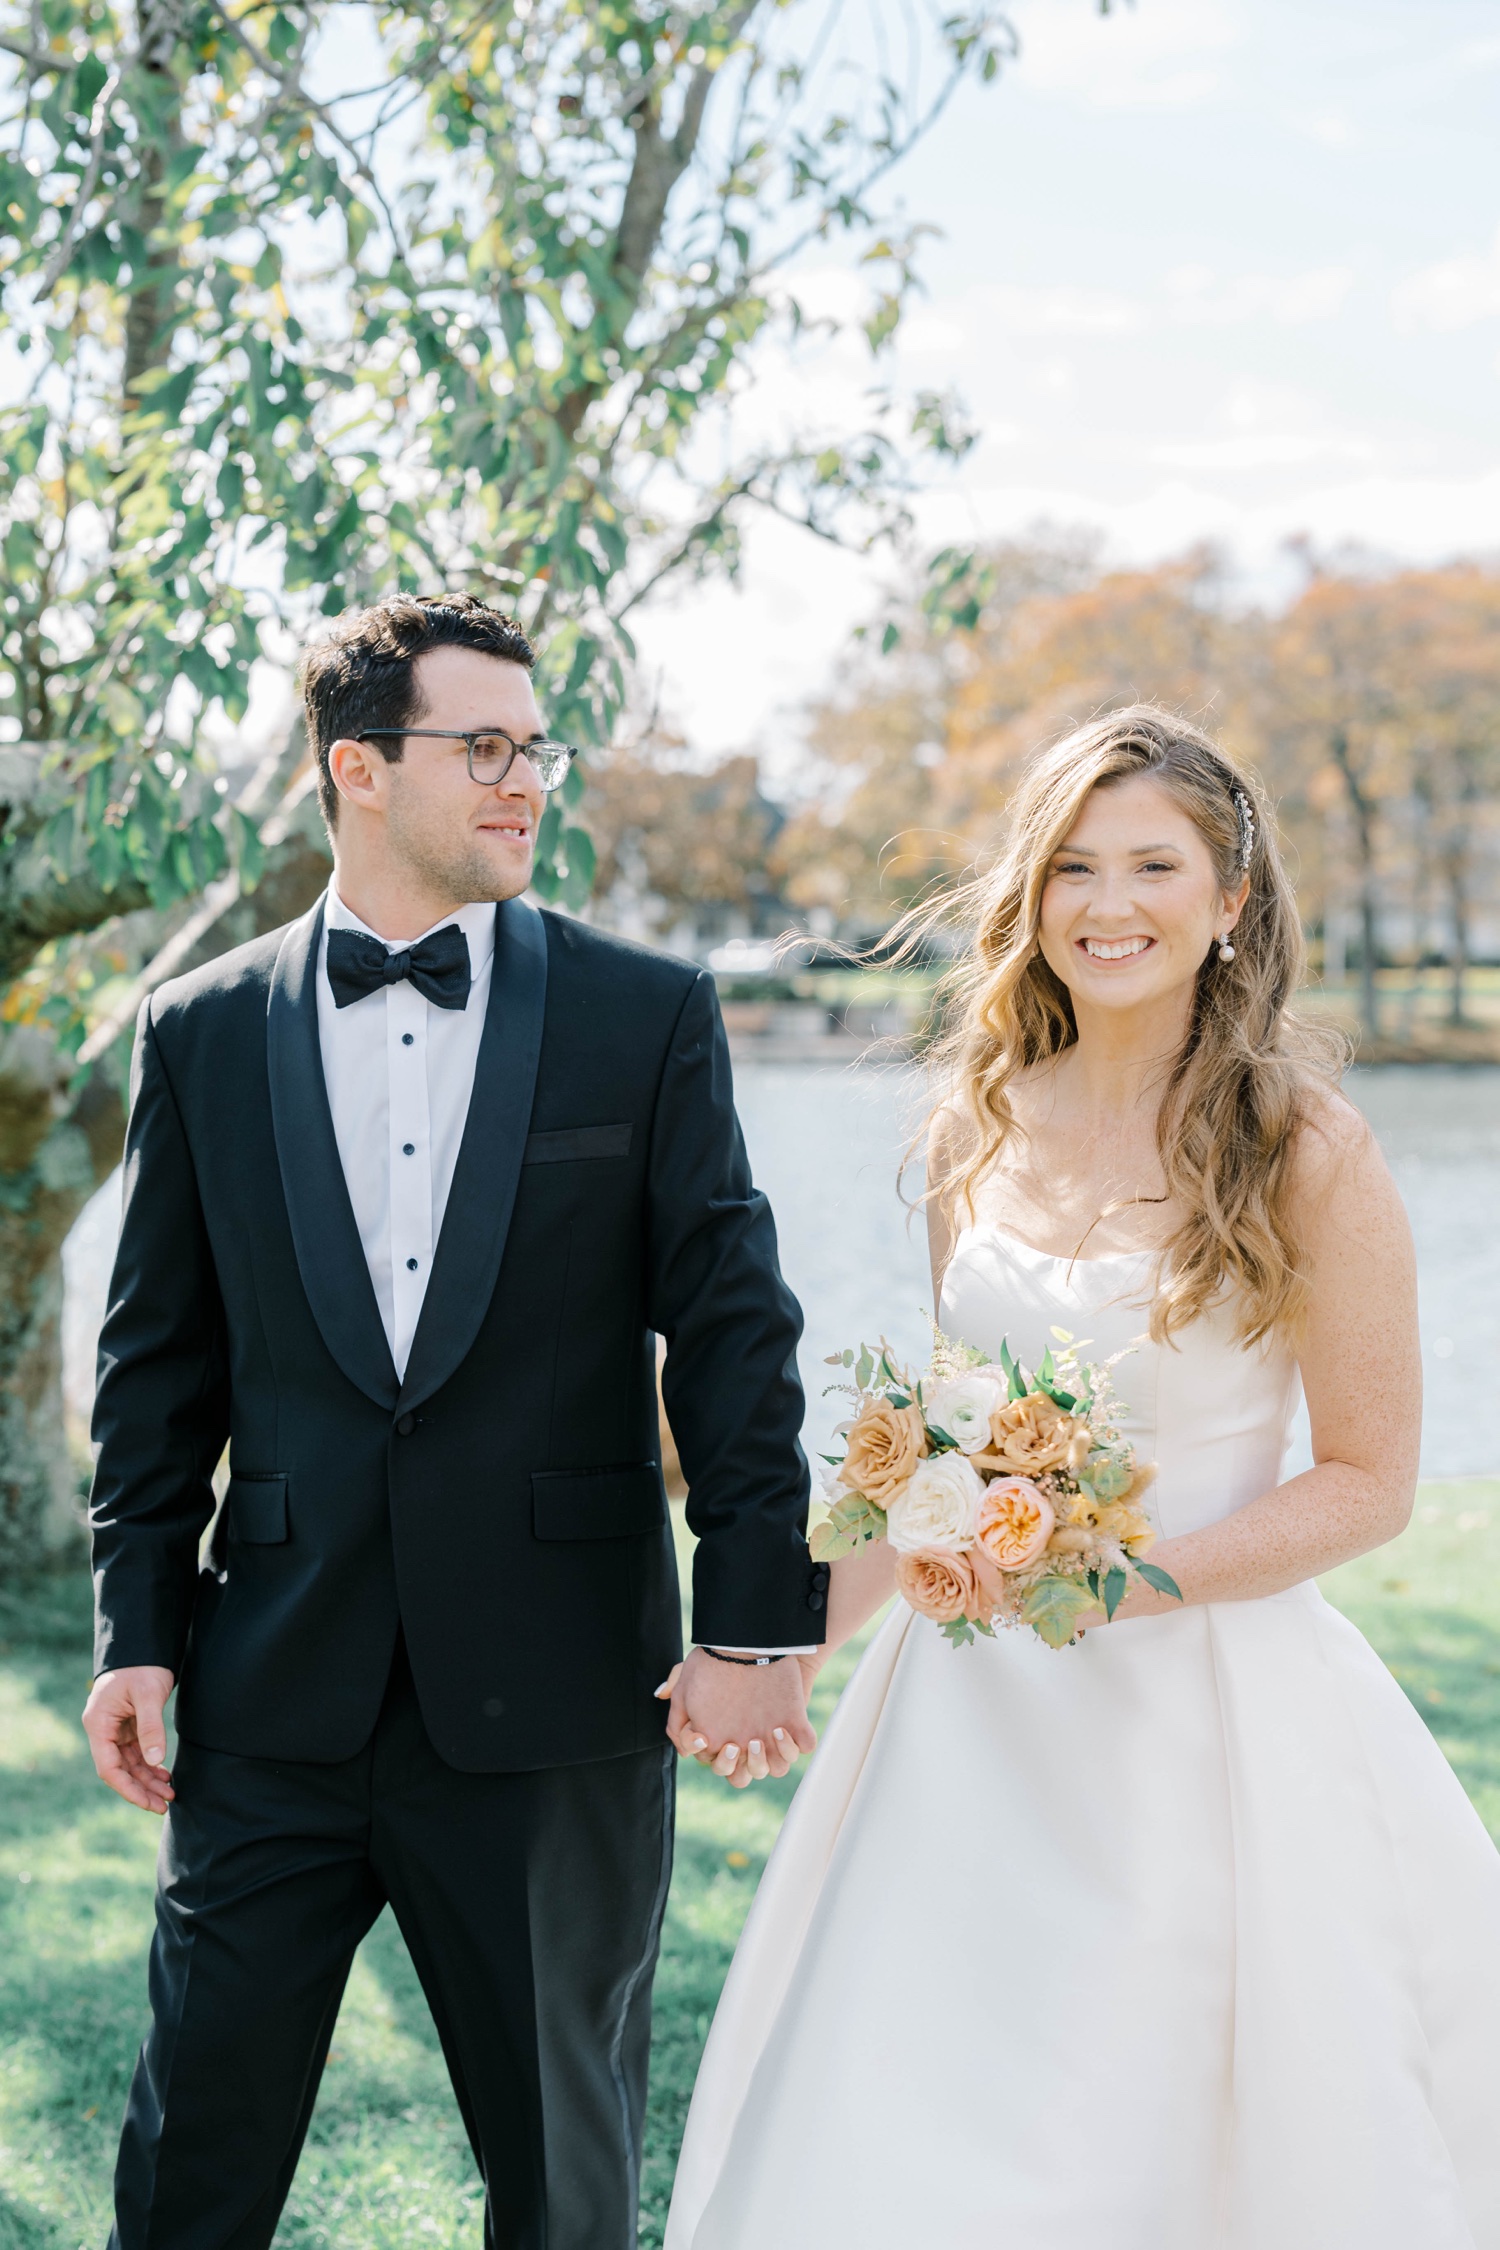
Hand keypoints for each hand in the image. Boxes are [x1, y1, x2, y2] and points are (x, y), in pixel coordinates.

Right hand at [82, 1666, 175, 1813]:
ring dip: (148, 1779)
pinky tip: (165, 1774)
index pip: (109, 1767)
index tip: (148, 1803)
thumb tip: (156, 1759)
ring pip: (129, 1763)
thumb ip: (151, 1727)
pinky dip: (150, 1764)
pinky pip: (137, 1752)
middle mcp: (103, 1729)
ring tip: (170, 1792)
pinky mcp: (127, 1725)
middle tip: (165, 1804)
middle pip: (120, 1769)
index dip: (128, 1789)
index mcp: (99, 1724)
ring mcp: (114, 1728)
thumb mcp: (148, 1695)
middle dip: (141, 1789)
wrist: (145, 1645)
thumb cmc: (142, 1666)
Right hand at [655, 1650, 816, 1788]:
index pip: (715, 1764)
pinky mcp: (796, 1721)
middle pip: (740, 1776)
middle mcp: (748, 1741)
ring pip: (774, 1769)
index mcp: (725, 1737)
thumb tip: (683, 1747)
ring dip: (767, 1760)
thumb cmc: (719, 1661)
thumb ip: (677, 1710)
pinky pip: (803, 1747)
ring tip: (763, 1734)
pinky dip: (794, 1744)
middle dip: (736, 1765)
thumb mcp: (689, 1679)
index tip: (703, 1737)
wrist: (754, 1639)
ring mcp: (773, 1734)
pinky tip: (782, 1728)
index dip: (710, 1758)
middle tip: (735, 1744)